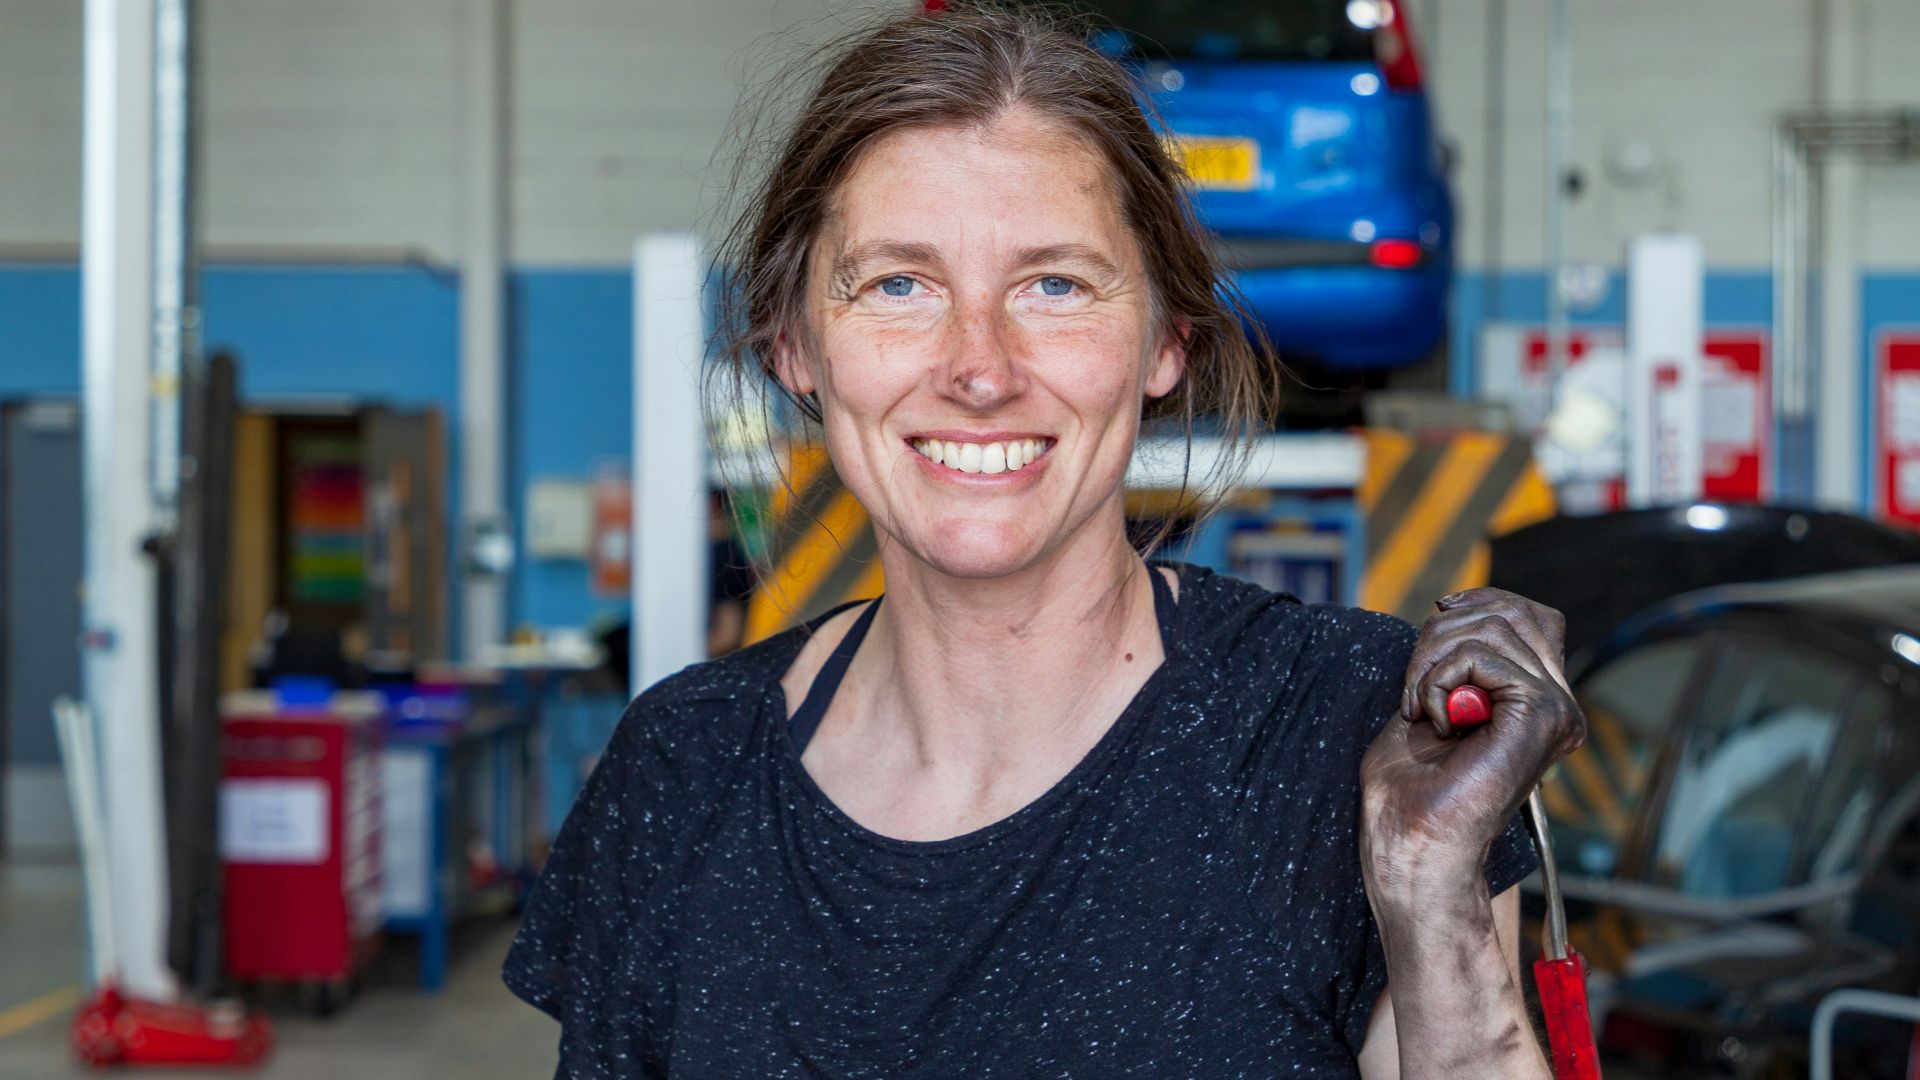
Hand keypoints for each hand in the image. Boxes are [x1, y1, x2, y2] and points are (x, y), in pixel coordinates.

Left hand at [1359, 587, 1586, 896]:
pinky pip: (1480, 655)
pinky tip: (1433, 721)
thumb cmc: (1408, 788)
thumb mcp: (1430, 700)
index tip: (1437, 618)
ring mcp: (1556, 709)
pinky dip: (1437, 679)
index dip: (1481, 603)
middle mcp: (1557, 705)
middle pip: (1512, 612)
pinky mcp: (1543, 713)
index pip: (1530, 616)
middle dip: (1443, 632)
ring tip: (1420, 707)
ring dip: (1432, 660)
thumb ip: (1456, 658)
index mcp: (1537, 703)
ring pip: (1494, 626)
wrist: (1412, 842)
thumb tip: (1458, 610)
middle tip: (1413, 688)